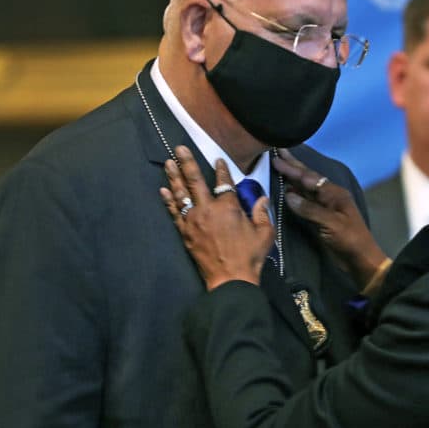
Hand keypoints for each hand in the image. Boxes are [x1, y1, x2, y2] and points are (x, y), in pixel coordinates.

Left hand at [160, 146, 274, 290]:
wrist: (230, 279)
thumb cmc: (250, 256)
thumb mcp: (265, 233)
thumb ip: (262, 212)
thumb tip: (261, 198)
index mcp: (229, 207)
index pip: (224, 182)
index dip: (222, 169)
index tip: (218, 159)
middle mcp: (208, 209)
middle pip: (196, 181)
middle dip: (187, 162)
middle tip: (179, 148)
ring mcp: (194, 220)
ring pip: (181, 194)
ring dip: (174, 177)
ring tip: (168, 163)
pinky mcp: (185, 232)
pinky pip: (175, 212)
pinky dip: (168, 200)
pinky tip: (163, 190)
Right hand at [274, 148, 389, 291]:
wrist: (360, 259)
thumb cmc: (349, 240)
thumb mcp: (331, 224)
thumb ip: (310, 209)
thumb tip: (288, 195)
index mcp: (335, 193)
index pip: (310, 178)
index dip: (293, 169)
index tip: (278, 158)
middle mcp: (329, 197)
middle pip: (308, 179)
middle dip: (293, 167)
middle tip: (277, 154)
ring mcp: (325, 207)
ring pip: (306, 189)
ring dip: (293, 179)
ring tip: (279, 168)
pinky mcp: (320, 218)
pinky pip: (305, 202)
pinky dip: (295, 195)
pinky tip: (286, 191)